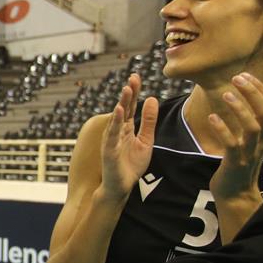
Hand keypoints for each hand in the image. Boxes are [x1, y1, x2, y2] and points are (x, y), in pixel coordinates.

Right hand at [98, 74, 156, 200]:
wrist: (121, 186)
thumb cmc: (131, 165)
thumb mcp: (146, 140)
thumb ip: (148, 121)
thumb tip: (152, 98)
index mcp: (127, 128)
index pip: (130, 106)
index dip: (134, 92)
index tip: (136, 76)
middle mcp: (117, 131)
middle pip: (123, 108)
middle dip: (128, 93)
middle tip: (133, 77)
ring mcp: (112, 140)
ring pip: (117, 118)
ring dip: (122, 103)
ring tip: (127, 90)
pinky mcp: (109, 150)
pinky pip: (112, 134)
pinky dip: (115, 122)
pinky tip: (118, 111)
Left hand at [207, 72, 262, 200]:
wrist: (235, 194)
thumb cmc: (238, 164)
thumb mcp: (248, 141)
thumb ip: (249, 123)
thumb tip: (242, 100)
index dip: (262, 90)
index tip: (246, 75)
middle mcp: (261, 141)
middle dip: (254, 93)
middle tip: (237, 78)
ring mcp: (249, 152)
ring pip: (252, 127)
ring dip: (239, 108)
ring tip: (225, 94)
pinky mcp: (235, 163)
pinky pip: (232, 144)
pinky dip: (223, 129)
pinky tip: (212, 118)